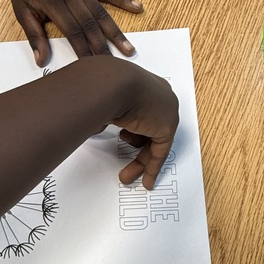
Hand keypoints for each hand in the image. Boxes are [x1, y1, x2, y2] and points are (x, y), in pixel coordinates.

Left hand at [3, 0, 143, 65]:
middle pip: (90, 24)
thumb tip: (41, 61)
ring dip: (116, 31)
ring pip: (101, 11)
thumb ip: (34, 37)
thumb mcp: (22, 13)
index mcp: (52, 2)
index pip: (72, 31)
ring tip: (128, 48)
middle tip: (114, 66)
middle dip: (103, 46)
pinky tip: (137, 7)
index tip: (92, 68)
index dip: (83, 50)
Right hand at [109, 65, 178, 190]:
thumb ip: (107, 114)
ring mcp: (165, 111)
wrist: (114, 83)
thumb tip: (97, 126)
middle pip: (151, 131)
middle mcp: (158, 97)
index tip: (127, 142)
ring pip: (155, 143)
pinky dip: (153, 167)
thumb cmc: (105, 84)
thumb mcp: (106, 101)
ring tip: (126, 173)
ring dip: (140, 161)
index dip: (135, 133)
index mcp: (146, 86)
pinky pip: (161, 151)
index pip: (144, 115)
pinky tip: (146, 180)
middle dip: (137, 153)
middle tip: (126, 169)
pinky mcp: (167, 126)